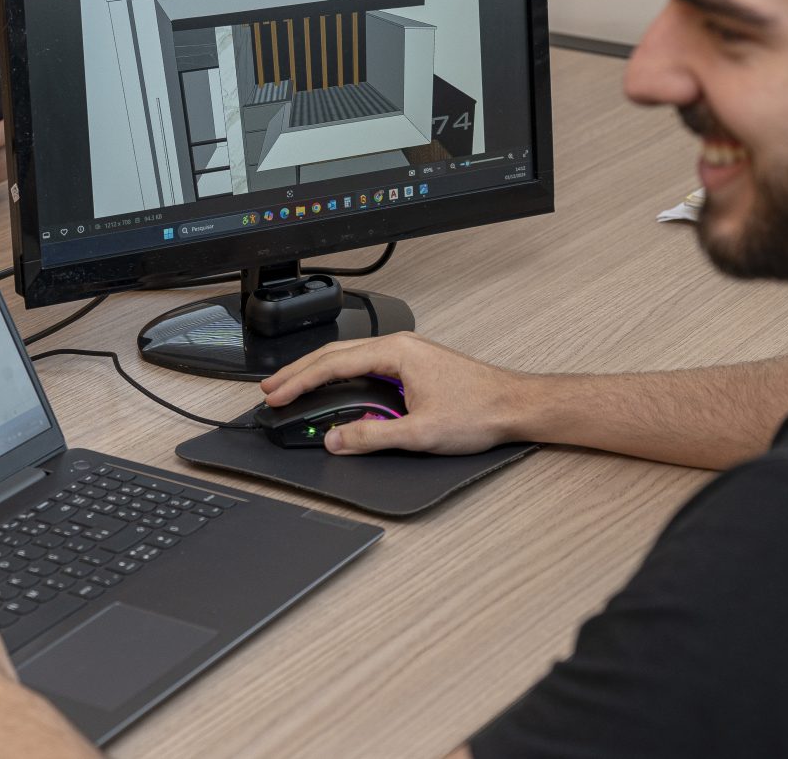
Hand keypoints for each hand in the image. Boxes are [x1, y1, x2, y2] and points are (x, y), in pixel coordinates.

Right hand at [260, 333, 534, 455]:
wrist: (515, 405)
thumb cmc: (480, 410)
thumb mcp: (420, 432)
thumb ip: (372, 436)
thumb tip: (337, 439)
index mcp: (396, 352)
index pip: (334, 363)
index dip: (300, 381)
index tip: (277, 396)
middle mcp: (399, 347)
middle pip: (336, 355)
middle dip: (300, 373)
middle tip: (272, 391)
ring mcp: (407, 354)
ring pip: (350, 359)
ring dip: (319, 374)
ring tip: (293, 389)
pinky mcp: (413, 367)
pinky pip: (366, 366)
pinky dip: (341, 377)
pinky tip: (333, 390)